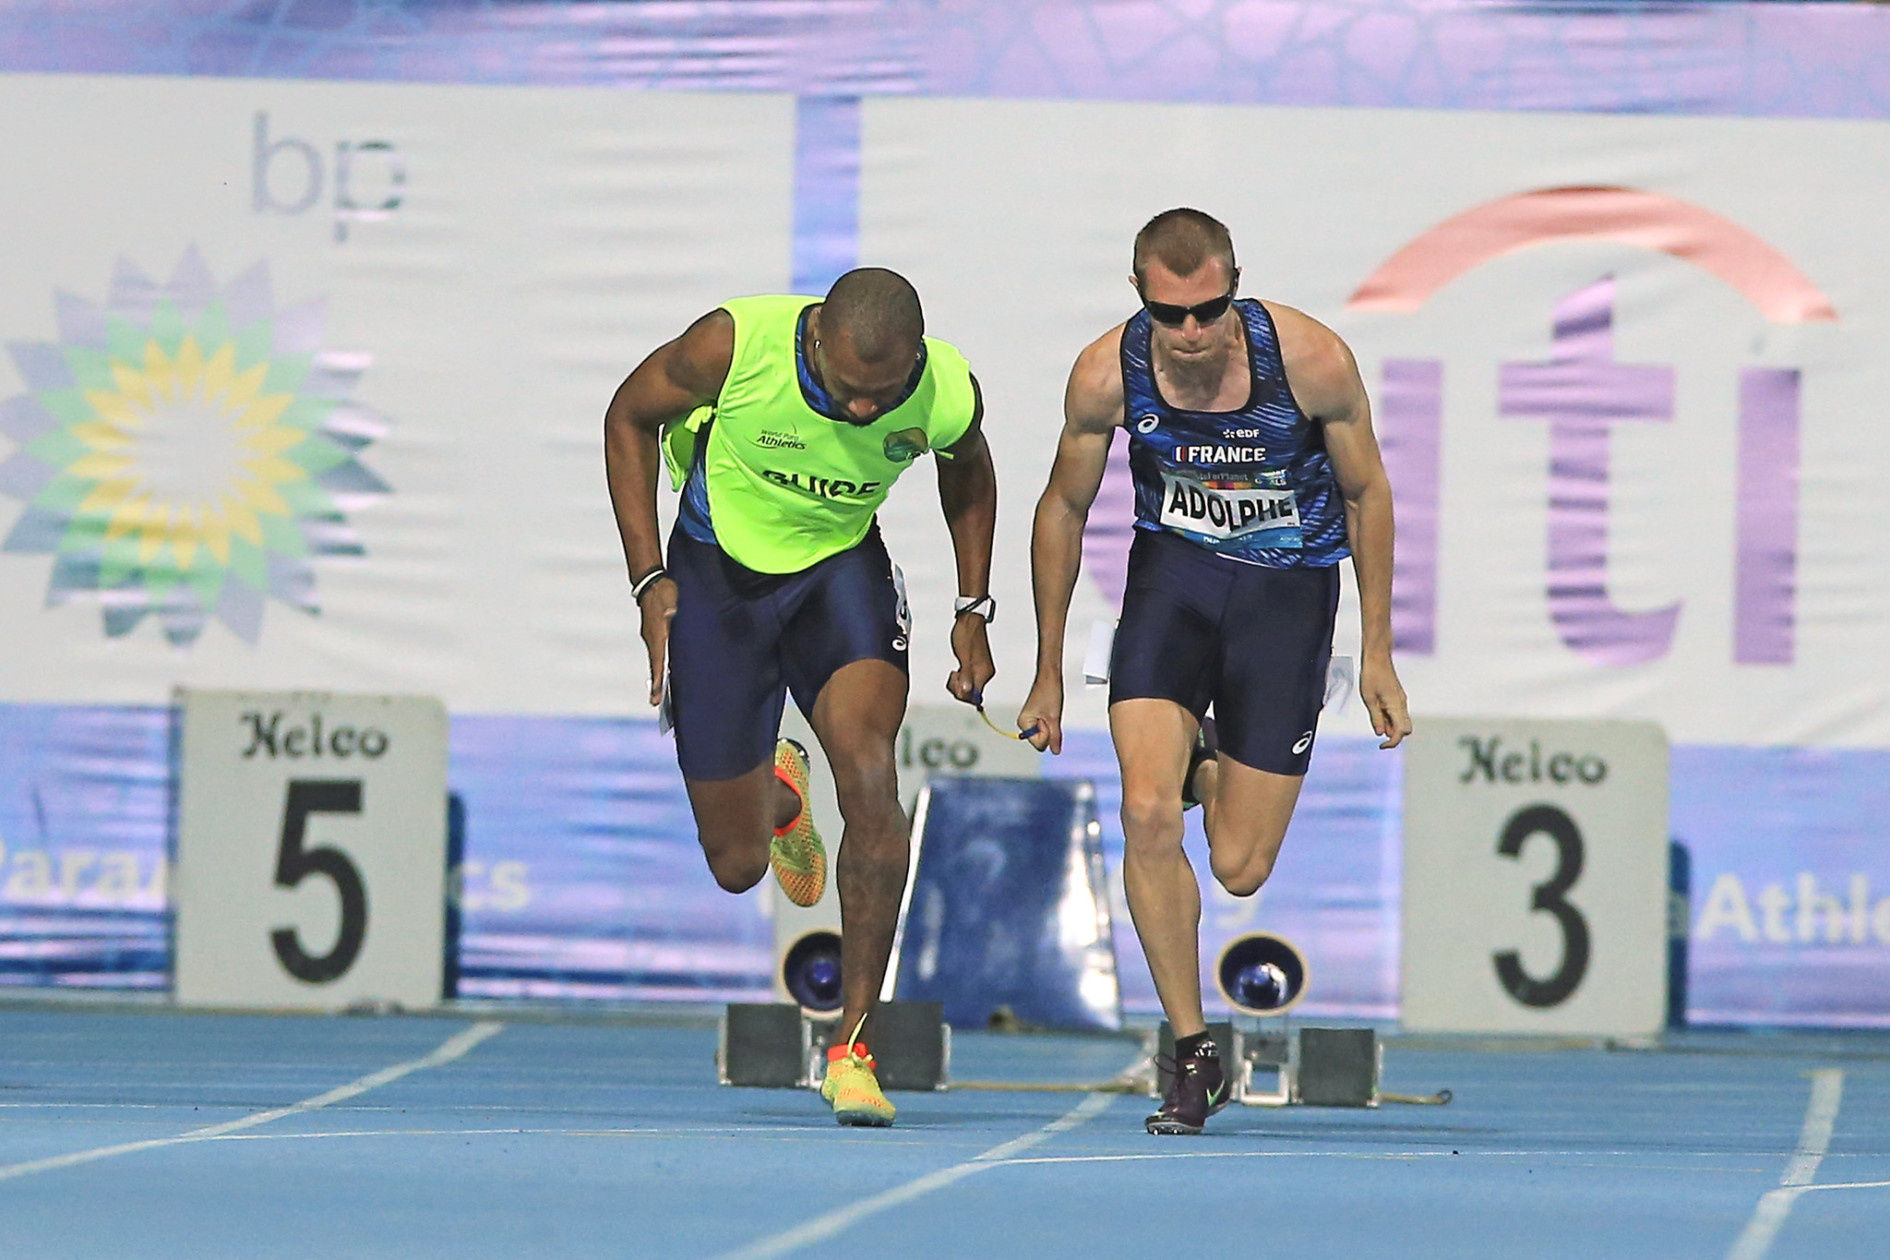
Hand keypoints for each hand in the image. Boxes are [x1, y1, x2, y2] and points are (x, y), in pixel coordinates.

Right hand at [638, 578, 678, 706]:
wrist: (651, 582)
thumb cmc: (664, 592)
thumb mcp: (670, 599)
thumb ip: (670, 609)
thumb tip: (670, 614)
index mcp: (658, 635)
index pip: (657, 661)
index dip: (657, 678)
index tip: (655, 695)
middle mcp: (652, 639)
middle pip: (654, 666)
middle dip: (656, 685)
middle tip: (654, 703)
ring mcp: (651, 636)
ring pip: (656, 661)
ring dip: (658, 676)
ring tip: (660, 695)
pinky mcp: (654, 633)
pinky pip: (658, 653)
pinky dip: (660, 665)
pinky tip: (665, 672)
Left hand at [946, 615, 995, 704]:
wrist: (968, 621)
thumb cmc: (966, 636)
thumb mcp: (963, 657)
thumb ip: (966, 676)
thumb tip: (966, 691)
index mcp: (984, 673)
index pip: (976, 697)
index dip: (964, 695)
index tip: (956, 684)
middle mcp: (985, 674)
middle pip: (971, 694)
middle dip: (959, 688)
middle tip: (954, 675)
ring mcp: (980, 671)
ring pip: (968, 687)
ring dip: (958, 683)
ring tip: (955, 671)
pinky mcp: (975, 667)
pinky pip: (967, 680)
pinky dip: (960, 678)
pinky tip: (957, 670)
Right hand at [1017, 674, 1064, 754]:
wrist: (1050, 677)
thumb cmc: (1049, 692)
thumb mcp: (1054, 718)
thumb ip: (1054, 737)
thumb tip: (1055, 751)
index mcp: (1024, 723)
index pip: (1038, 744)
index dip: (1047, 733)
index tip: (1046, 719)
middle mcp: (1024, 723)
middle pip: (1040, 740)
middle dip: (1048, 730)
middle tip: (1048, 714)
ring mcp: (1029, 720)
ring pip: (1044, 734)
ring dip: (1050, 725)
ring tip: (1049, 711)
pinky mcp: (1035, 717)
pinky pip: (1045, 727)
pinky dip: (1050, 722)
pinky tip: (1050, 711)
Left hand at [1360, 651, 1410, 749]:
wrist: (1377, 657)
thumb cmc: (1371, 675)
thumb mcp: (1368, 698)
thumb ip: (1375, 717)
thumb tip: (1380, 734)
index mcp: (1396, 705)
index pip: (1401, 731)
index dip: (1392, 742)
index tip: (1380, 745)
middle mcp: (1402, 704)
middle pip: (1405, 729)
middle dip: (1393, 735)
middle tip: (1377, 731)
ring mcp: (1401, 700)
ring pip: (1401, 721)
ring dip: (1390, 726)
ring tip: (1374, 714)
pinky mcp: (1397, 697)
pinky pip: (1397, 713)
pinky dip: (1389, 718)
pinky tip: (1377, 710)